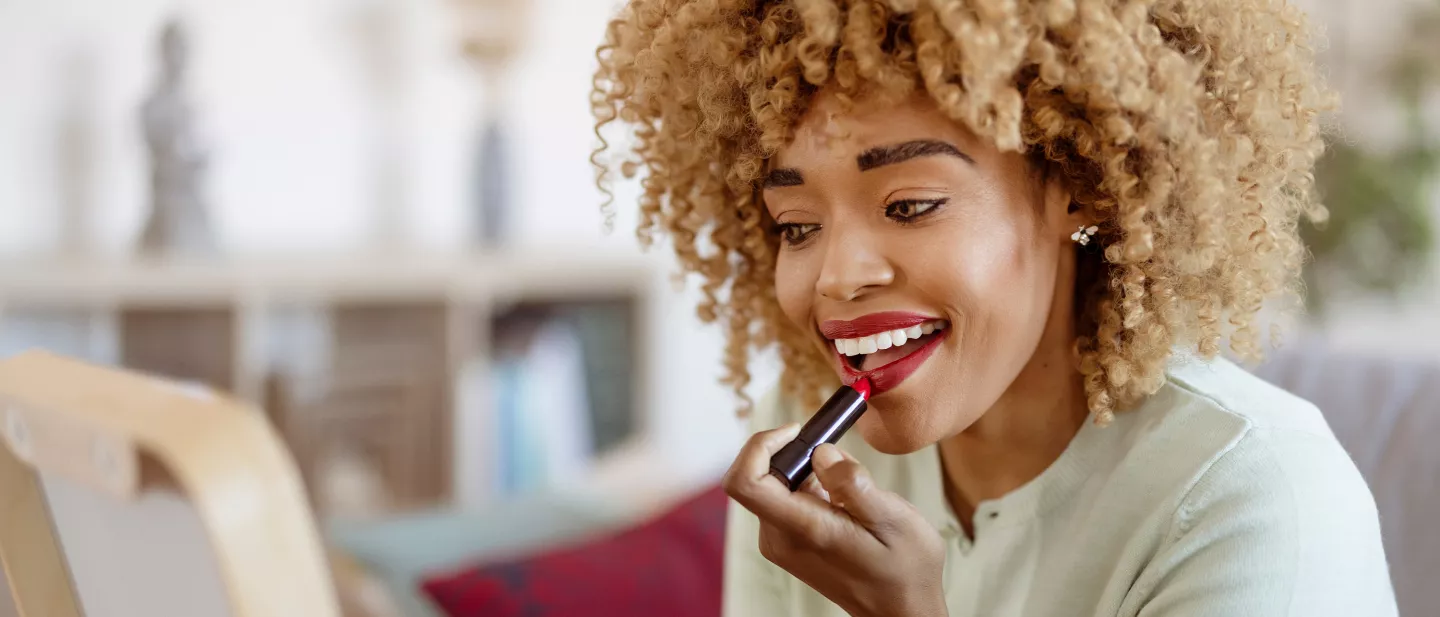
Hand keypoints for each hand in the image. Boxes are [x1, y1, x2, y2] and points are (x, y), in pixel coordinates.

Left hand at [722, 424, 947, 616]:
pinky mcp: (789, 542)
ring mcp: (781, 542)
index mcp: (803, 530)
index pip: (746, 481)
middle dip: (793, 452)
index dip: (761, 445)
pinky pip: (785, 498)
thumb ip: (853, 484)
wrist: (900, 610)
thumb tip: (820, 452)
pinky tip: (842, 499)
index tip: (797, 431)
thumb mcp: (893, 519)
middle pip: (759, 475)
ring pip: (773, 484)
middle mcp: (780, 538)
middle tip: (835, 449)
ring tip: (849, 484)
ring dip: (806, 469)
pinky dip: (809, 484)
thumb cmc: (904, 571)